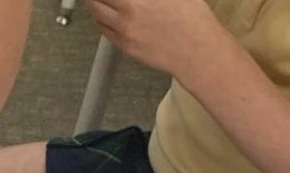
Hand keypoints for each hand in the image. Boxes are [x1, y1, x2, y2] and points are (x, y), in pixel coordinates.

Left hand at [88, 0, 219, 77]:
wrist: (196, 51)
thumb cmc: (192, 20)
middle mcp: (129, 12)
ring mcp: (124, 30)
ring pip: (96, 13)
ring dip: (93, 3)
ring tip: (95, 0)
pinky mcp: (124, 45)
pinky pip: (103, 29)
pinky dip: (100, 19)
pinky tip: (104, 14)